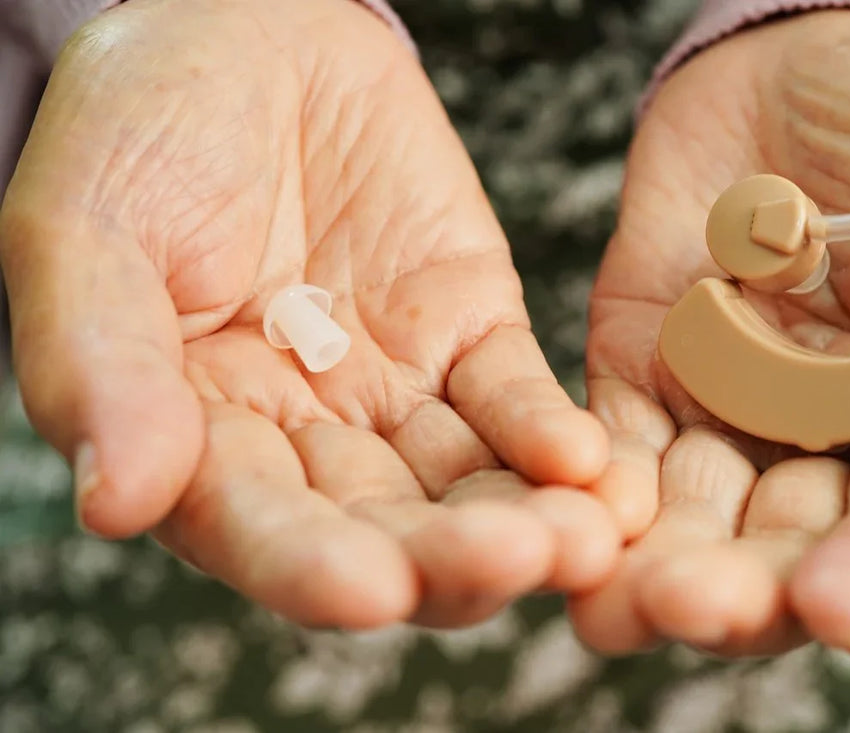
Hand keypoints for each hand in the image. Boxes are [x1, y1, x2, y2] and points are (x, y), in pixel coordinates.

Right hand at [0, 0, 619, 628]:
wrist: (244, 34)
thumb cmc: (138, 131)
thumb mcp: (84, 231)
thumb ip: (100, 366)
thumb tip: (118, 502)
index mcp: (198, 436)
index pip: (255, 526)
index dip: (309, 566)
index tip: (368, 591)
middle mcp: (305, 437)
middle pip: (382, 528)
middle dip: (448, 556)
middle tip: (514, 562)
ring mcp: (396, 390)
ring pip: (464, 482)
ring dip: (526, 516)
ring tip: (580, 537)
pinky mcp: (470, 332)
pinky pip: (514, 397)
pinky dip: (548, 431)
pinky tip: (584, 458)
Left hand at [570, 10, 849, 661]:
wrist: (796, 68)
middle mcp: (822, 448)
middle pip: (783, 549)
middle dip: (743, 591)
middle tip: (697, 609)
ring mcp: (724, 416)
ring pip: (687, 518)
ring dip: (650, 564)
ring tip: (616, 605)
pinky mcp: (639, 378)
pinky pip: (612, 444)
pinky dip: (594, 484)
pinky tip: (573, 519)